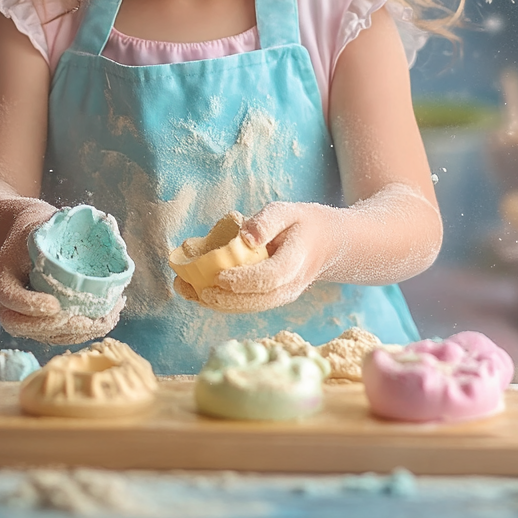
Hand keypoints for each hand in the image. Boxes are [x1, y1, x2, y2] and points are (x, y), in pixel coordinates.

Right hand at [0, 200, 123, 343]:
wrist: (29, 239)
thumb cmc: (38, 227)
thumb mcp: (42, 220)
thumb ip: (63, 222)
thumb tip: (106, 221)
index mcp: (3, 276)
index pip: (9, 296)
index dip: (30, 304)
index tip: (54, 304)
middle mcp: (9, 302)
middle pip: (22, 325)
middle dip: (55, 327)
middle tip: (83, 321)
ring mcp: (25, 315)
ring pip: (44, 335)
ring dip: (74, 333)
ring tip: (103, 320)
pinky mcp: (42, 322)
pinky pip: (59, 334)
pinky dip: (81, 332)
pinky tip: (107, 319)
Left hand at [199, 184, 441, 312]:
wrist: (331, 245)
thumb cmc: (306, 223)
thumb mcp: (290, 210)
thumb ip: (267, 221)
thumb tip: (244, 237)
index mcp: (296, 263)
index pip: (268, 278)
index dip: (242, 280)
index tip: (218, 276)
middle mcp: (290, 286)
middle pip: (254, 300)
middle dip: (221, 298)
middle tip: (191, 288)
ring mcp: (282, 296)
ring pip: (248, 307)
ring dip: (215, 303)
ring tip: (185, 291)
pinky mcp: (272, 298)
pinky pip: (247, 305)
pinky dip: (221, 301)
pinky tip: (197, 293)